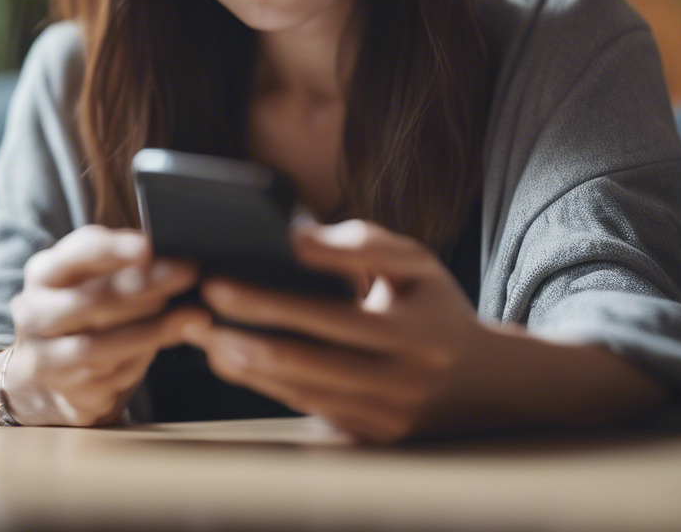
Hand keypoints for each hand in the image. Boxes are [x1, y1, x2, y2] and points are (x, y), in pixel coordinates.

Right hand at [5, 224, 211, 426]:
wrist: (44, 370)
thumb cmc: (83, 308)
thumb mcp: (90, 277)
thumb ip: (122, 263)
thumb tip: (173, 257)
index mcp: (45, 273)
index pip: (75, 254)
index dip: (111, 250)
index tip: (147, 247)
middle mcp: (35, 314)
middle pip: (90, 301)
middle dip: (143, 286)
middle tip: (187, 273)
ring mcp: (44, 358)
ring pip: (97, 347)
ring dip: (150, 330)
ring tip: (193, 316)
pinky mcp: (64, 394)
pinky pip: (106, 379)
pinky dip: (141, 361)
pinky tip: (168, 345)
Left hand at [182, 219, 487, 442]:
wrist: (484, 385)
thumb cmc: (439, 309)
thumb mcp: (416, 264)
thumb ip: (362, 244)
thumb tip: (298, 241)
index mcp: (414, 333)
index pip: (329, 316)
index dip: (269, 302)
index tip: (219, 283)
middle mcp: (401, 382)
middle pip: (305, 362)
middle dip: (242, 338)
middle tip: (195, 315)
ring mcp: (385, 419)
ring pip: (301, 393)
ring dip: (245, 367)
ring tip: (203, 337)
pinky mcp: (371, 439)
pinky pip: (308, 411)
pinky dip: (267, 386)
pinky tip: (235, 362)